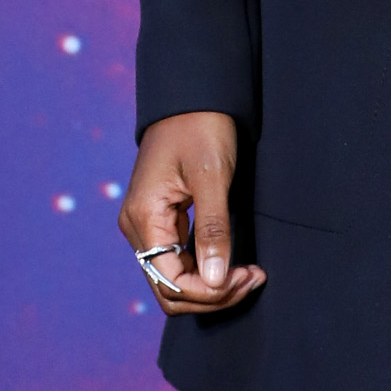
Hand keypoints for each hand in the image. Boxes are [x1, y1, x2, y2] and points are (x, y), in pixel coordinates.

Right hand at [119, 112, 263, 315]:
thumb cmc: (201, 128)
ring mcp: (147, 226)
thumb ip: (212, 229)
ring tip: (249, 274)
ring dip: (212, 286)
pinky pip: (178, 262)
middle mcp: (138, 227)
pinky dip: (206, 270)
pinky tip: (235, 264)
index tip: (246, 277)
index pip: (170, 281)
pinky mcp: (162, 220)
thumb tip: (215, 280)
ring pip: (174, 279)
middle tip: (253, 277)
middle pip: (169, 288)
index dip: (209, 291)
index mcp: (143, 218)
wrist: (191, 97)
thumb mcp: (212, 176)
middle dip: (213, 293)